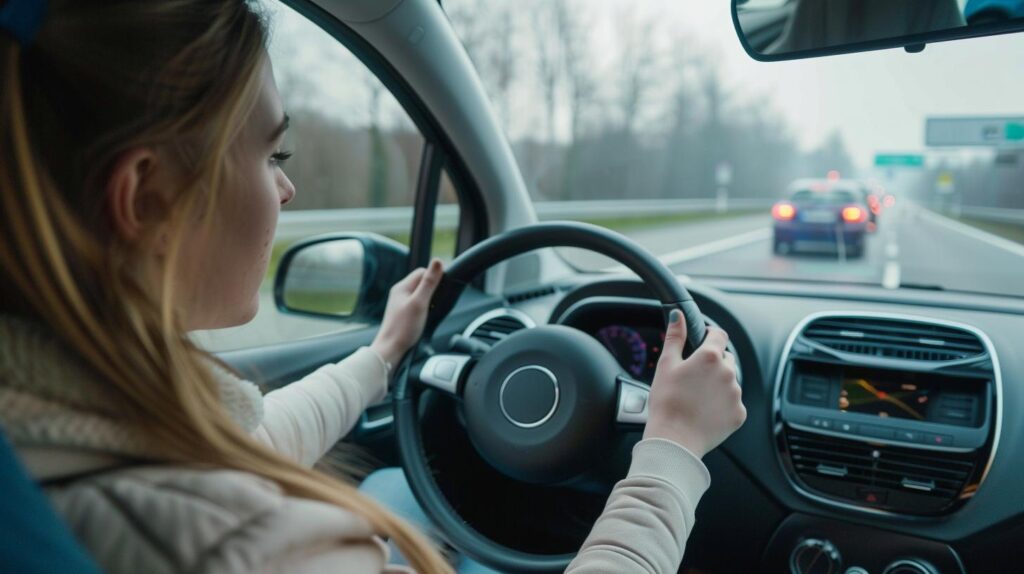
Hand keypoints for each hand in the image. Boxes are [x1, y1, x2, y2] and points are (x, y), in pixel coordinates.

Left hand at [370, 259, 443, 368]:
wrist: (391, 349)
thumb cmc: (403, 328)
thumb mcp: (420, 302)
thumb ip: (429, 282)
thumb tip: (438, 261)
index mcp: (402, 287)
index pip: (422, 272)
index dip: (434, 278)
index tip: (442, 289)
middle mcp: (400, 293)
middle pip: (422, 283)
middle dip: (433, 290)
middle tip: (436, 303)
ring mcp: (401, 304)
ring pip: (421, 295)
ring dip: (430, 301)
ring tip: (430, 312)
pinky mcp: (404, 314)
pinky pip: (418, 305)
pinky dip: (425, 309)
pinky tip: (426, 318)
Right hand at [642, 310, 745, 457]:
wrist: (674, 440)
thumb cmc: (667, 402)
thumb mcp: (666, 365)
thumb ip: (675, 337)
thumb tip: (678, 316)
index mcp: (710, 357)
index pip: (719, 334)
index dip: (711, 335)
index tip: (704, 340)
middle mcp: (728, 372)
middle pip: (726, 359)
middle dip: (713, 363)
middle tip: (693, 377)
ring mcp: (735, 394)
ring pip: (730, 381)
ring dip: (718, 384)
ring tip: (697, 398)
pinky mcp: (739, 413)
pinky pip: (733, 403)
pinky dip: (722, 404)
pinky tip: (704, 411)